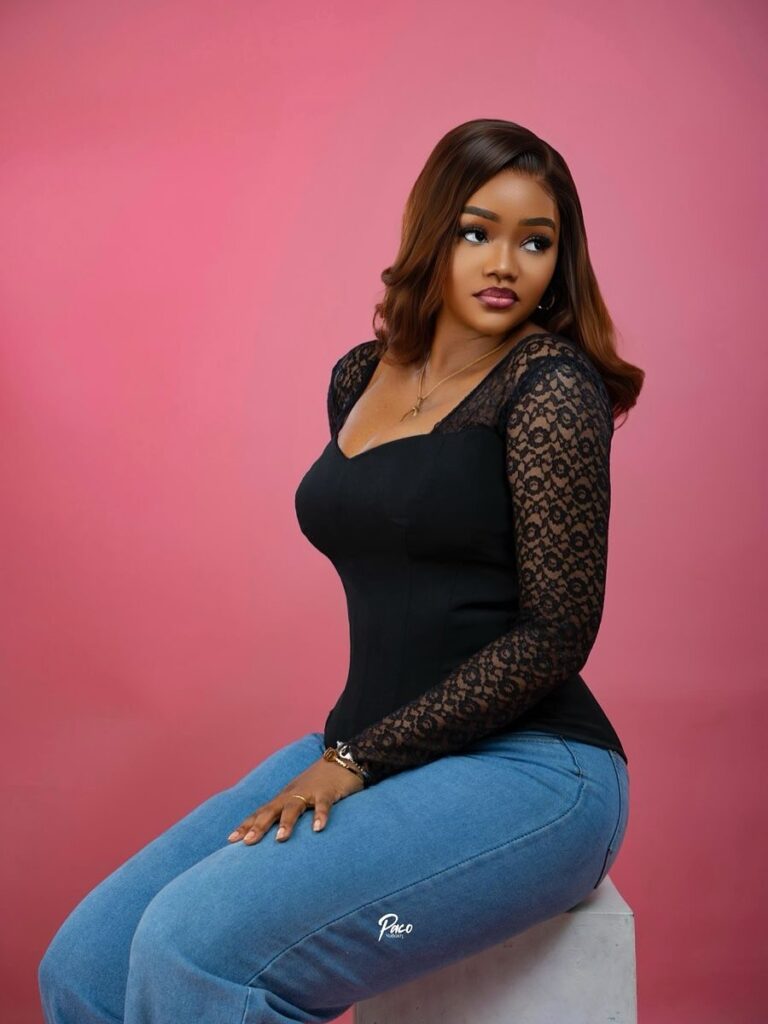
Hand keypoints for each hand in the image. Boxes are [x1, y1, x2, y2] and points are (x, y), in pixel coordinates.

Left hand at [226, 755, 363, 844]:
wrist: (343, 759)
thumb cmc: (319, 783)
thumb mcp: (299, 797)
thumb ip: (288, 813)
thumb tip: (274, 837)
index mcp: (283, 797)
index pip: (260, 812)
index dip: (246, 825)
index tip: (230, 840)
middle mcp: (292, 794)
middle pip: (271, 810)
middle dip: (258, 826)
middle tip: (247, 843)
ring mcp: (309, 792)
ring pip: (294, 807)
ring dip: (286, 822)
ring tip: (280, 838)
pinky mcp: (327, 792)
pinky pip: (323, 804)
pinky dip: (320, 815)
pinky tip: (318, 829)